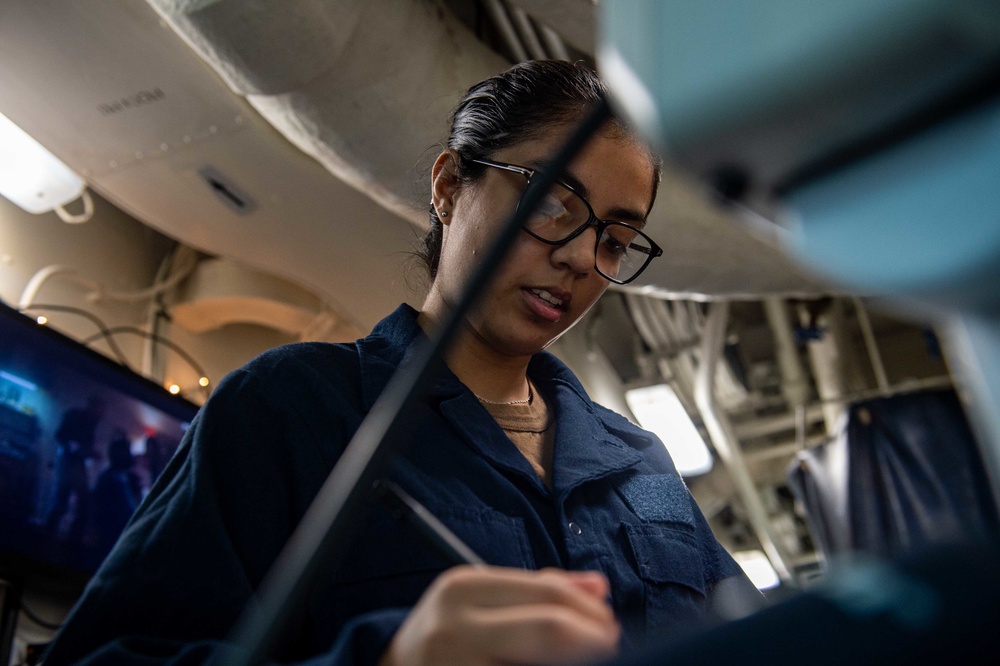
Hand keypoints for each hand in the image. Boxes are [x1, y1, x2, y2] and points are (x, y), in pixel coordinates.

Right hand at [378, 566, 619, 665]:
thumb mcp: (480, 598)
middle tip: (609, 647)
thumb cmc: (447, 633)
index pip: (548, 593)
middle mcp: (456, 627)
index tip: (607, 624)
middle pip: (551, 631)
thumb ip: (538, 588)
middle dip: (594, 640)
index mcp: (462, 587)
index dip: (590, 611)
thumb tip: (598, 587)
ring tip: (586, 661)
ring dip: (576, 663)